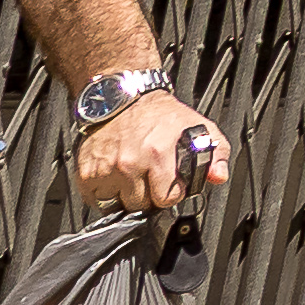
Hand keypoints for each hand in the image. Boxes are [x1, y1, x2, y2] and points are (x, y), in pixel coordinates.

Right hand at [71, 88, 218, 214]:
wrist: (123, 98)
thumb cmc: (161, 115)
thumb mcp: (199, 127)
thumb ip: (215, 154)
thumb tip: (218, 177)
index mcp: (159, 153)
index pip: (167, 198)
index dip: (172, 193)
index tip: (171, 184)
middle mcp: (130, 163)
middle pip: (142, 206)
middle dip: (149, 195)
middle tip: (150, 177)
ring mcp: (106, 170)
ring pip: (119, 206)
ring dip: (127, 196)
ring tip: (133, 176)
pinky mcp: (86, 174)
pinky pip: (96, 201)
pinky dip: (106, 195)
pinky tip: (116, 178)